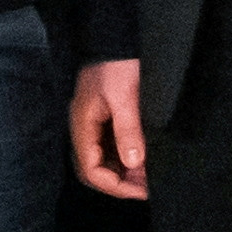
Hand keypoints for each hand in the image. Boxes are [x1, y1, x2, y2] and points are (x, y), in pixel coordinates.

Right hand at [71, 58, 150, 198]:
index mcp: (82, 126)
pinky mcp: (103, 120)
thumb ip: (128, 131)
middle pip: (94, 170)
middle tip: (147, 187)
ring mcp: (92, 126)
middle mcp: (84, 130)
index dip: (116, 186)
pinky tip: (143, 160)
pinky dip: (125, 159)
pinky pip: (110, 149)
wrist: (113, 40)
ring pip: (103, 161)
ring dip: (124, 172)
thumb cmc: (116, 66)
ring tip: (149, 176)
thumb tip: (134, 163)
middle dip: (120, 183)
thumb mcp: (126, 98)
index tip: (142, 190)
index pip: (91, 170)